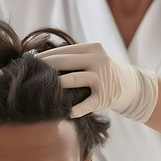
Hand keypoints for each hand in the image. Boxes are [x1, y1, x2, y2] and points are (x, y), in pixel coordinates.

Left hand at [35, 42, 158, 121]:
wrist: (133, 86)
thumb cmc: (104, 72)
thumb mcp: (94, 58)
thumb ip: (74, 58)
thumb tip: (41, 60)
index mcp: (92, 48)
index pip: (63, 51)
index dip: (44, 56)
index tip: (28, 61)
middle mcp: (98, 60)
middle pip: (65, 62)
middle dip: (44, 67)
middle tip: (27, 72)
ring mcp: (102, 78)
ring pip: (73, 79)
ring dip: (55, 84)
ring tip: (40, 88)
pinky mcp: (105, 96)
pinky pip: (87, 103)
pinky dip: (76, 109)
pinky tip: (67, 112)